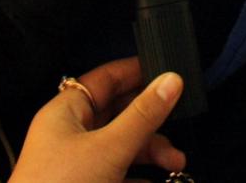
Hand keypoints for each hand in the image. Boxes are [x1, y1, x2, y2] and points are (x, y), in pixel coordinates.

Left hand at [10, 57, 185, 182]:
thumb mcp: (109, 149)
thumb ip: (143, 115)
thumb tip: (171, 81)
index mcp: (65, 114)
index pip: (105, 79)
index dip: (135, 72)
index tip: (168, 72)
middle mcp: (70, 136)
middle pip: (119, 114)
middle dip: (152, 121)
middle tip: (180, 122)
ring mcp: (77, 165)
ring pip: (122, 147)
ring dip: (151, 153)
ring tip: (176, 165)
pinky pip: (119, 175)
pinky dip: (140, 178)